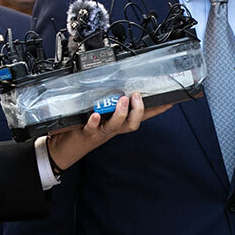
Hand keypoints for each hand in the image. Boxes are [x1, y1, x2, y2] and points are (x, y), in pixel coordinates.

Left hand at [46, 92, 170, 170]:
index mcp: (118, 123)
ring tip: (122, 100)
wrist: (64, 148)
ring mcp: (101, 131)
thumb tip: (121, 86)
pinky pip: (92, 128)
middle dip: (138, 110)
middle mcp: (113, 128)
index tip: (170, 102)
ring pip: (116, 125)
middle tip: (137, 96)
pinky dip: (94, 122)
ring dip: (121, 113)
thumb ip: (111, 103)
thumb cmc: (84, 129)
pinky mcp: (86, 133)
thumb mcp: (102, 114)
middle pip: (133, 123)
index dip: (156, 110)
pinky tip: (95, 115)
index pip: (141, 116)